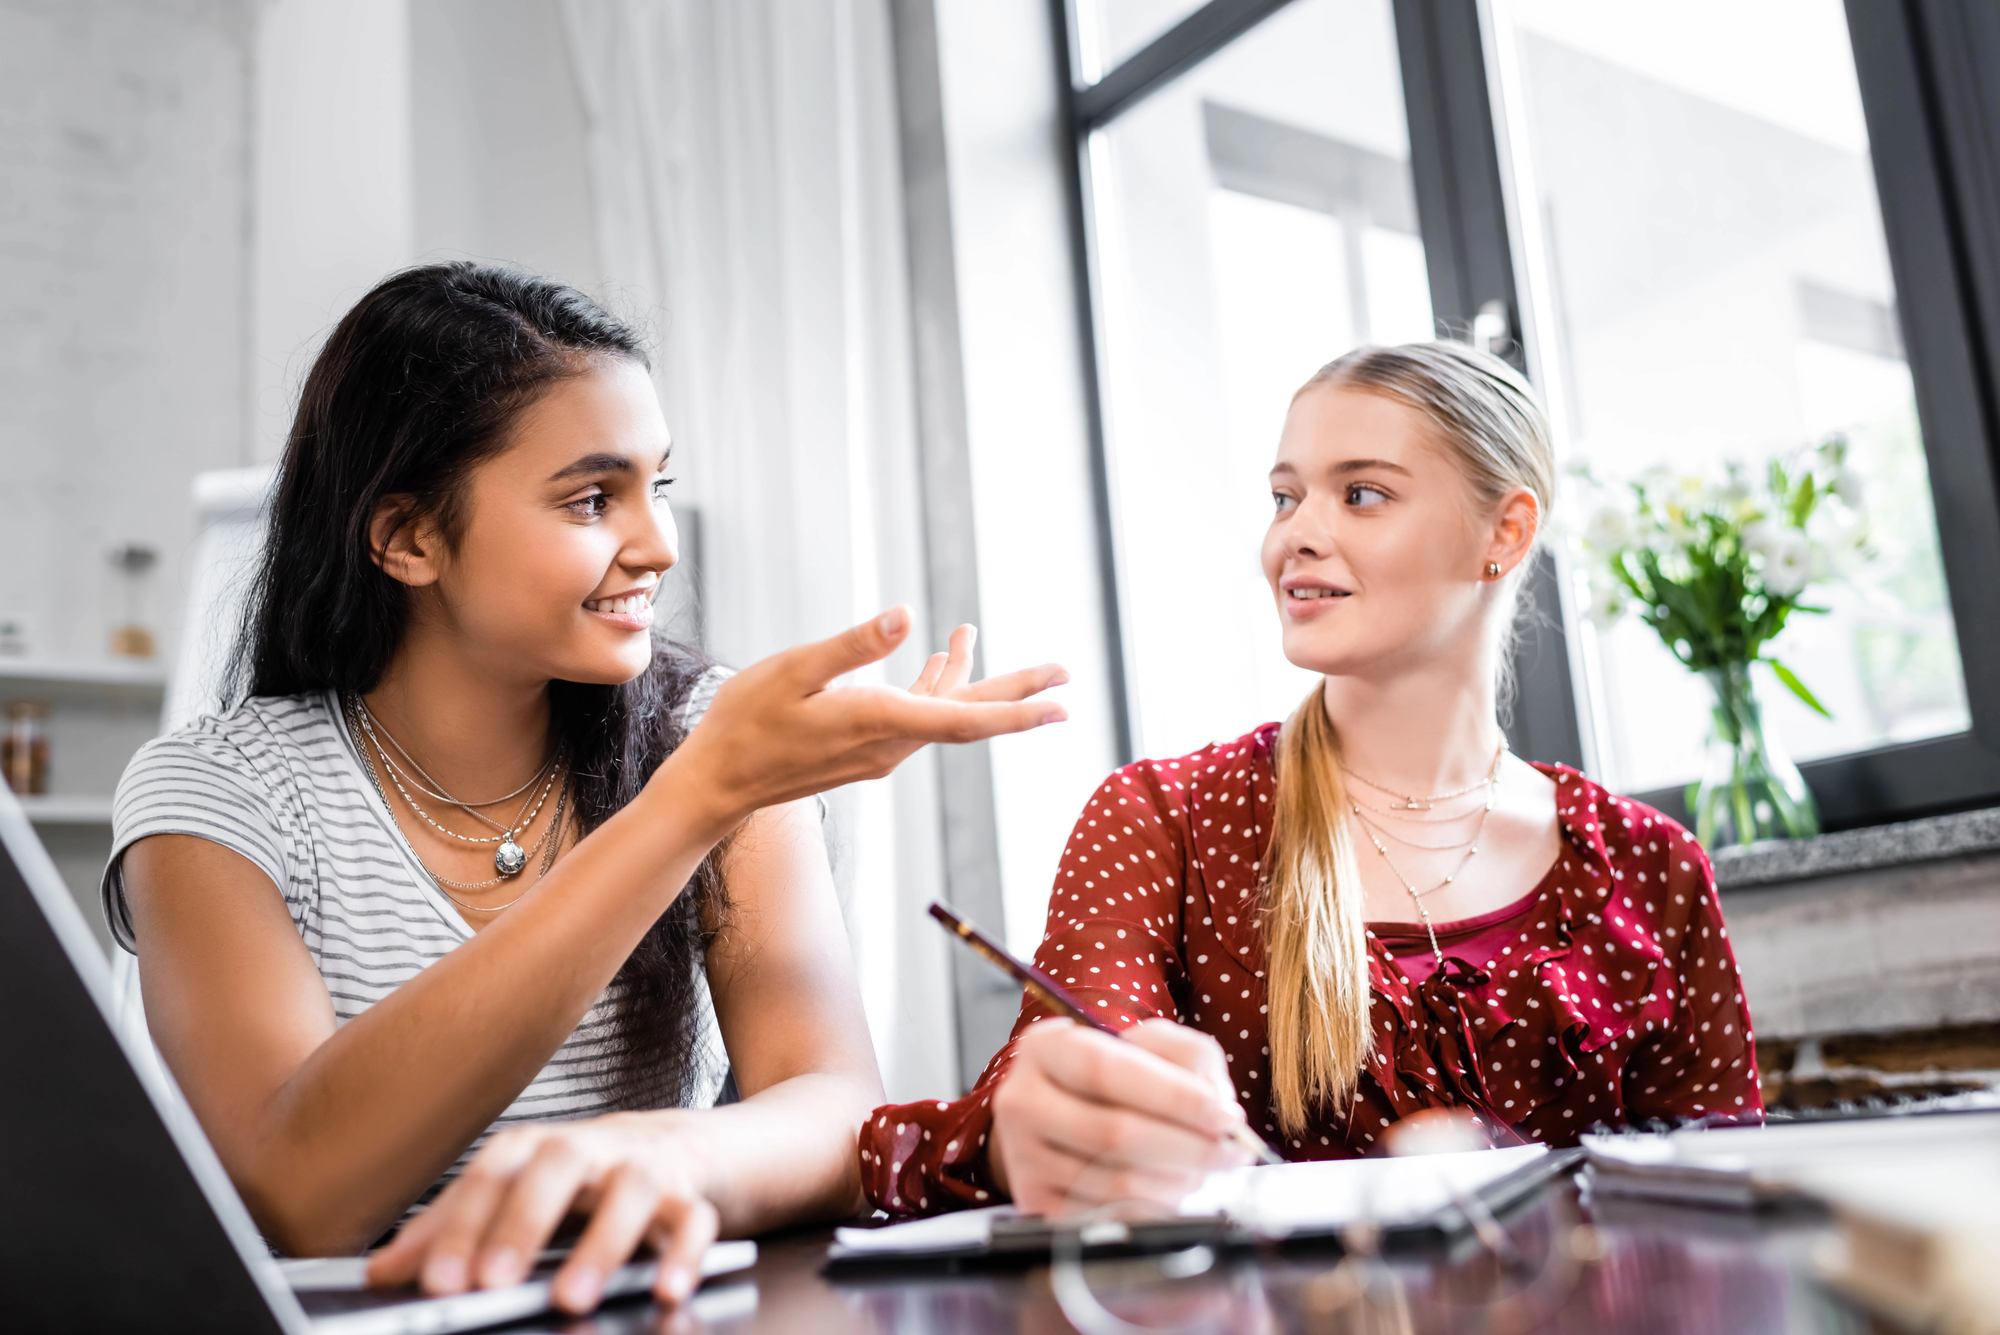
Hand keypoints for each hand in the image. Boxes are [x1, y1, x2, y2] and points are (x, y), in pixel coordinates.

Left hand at [366, 1114, 715, 1314]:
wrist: (685, 1150)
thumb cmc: (582, 1181)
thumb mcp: (519, 1196)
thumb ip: (455, 1230)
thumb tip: (378, 1274)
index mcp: (539, 1148)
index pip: (493, 1172)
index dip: (462, 1223)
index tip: (435, 1281)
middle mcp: (592, 1147)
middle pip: (558, 1164)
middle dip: (522, 1223)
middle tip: (491, 1284)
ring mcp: (647, 1168)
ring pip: (631, 1190)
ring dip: (601, 1244)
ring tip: (571, 1299)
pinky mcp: (693, 1196)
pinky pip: (694, 1220)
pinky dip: (685, 1253)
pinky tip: (665, 1290)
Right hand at [666, 608, 1066, 830]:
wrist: (718, 783)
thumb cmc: (746, 722)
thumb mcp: (794, 671)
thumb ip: (854, 645)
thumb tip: (907, 616)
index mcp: (878, 722)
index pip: (964, 718)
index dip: (1016, 709)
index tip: (1060, 704)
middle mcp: (889, 744)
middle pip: (968, 716)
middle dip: (1018, 693)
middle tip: (1066, 674)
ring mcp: (879, 749)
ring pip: (940, 712)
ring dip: (966, 676)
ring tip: (973, 632)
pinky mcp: (865, 748)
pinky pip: (914, 715)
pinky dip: (931, 685)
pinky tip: (936, 658)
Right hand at [989, 1018, 1253, 1216]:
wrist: (1065, 1112)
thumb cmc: (1118, 1076)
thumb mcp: (1153, 1046)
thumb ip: (1190, 1059)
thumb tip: (1217, 1107)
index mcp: (1045, 1048)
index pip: (1108, 1072)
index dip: (1173, 1097)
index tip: (1226, 1116)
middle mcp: (1022, 1100)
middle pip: (1113, 1134)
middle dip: (1188, 1147)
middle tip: (1233, 1152)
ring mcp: (1023, 1156)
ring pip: (1114, 1181)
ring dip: (1177, 1182)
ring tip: (1205, 1170)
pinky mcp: (1035, 1201)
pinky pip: (1107, 1216)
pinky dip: (1154, 1208)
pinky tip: (1173, 1190)